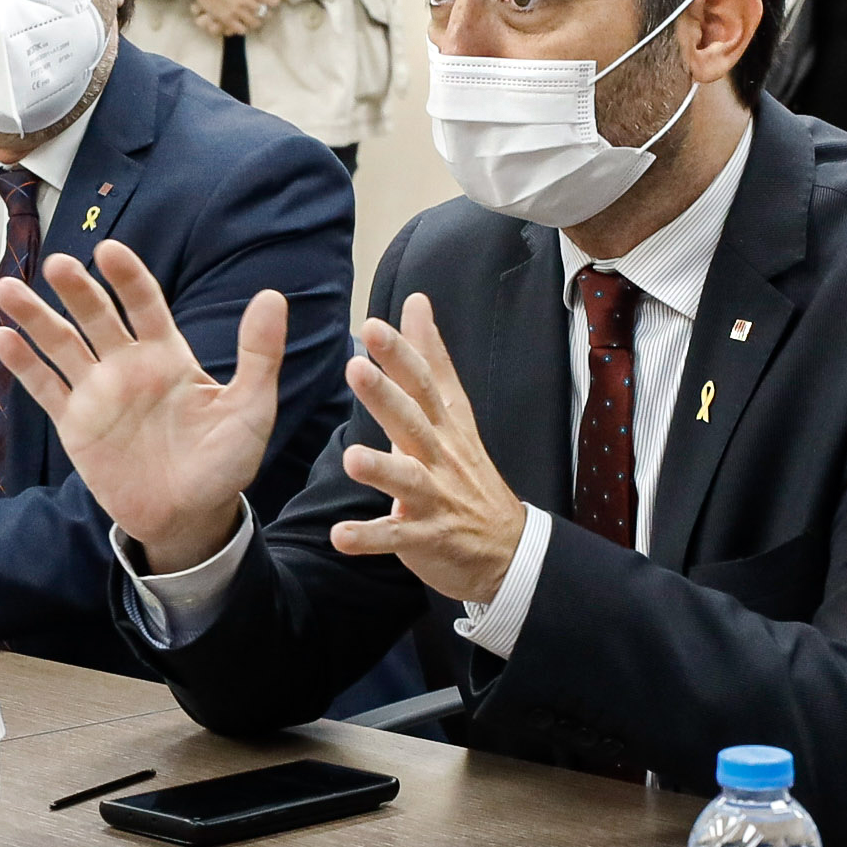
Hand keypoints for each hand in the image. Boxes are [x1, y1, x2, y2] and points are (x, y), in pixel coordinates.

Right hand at [0, 241, 283, 575]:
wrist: (190, 518)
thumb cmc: (224, 463)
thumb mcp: (251, 409)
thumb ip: (259, 354)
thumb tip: (273, 297)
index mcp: (167, 355)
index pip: (144, 303)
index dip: (127, 277)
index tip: (108, 252)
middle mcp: (127, 365)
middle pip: (96, 316)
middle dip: (76, 289)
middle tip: (57, 265)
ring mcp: (97, 392)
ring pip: (61, 344)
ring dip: (34, 316)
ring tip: (7, 290)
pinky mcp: (75, 424)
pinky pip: (45, 388)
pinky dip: (23, 365)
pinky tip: (2, 339)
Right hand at [181, 0, 283, 39]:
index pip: (274, 1)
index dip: (273, 1)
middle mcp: (247, 1)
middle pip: (265, 14)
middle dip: (265, 12)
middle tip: (261, 9)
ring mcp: (236, 11)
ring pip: (254, 24)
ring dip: (254, 21)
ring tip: (251, 17)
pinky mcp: (225, 18)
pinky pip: (240, 30)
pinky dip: (242, 27)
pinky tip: (240, 22)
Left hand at [332, 295, 526, 606]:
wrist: (506, 546)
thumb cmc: (467, 470)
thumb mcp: (454, 411)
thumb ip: (431, 357)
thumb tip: (416, 301)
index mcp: (443, 424)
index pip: (424, 382)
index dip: (401, 354)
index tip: (373, 325)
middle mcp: (440, 455)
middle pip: (413, 421)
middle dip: (385, 395)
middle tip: (355, 367)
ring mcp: (435, 497)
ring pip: (406, 480)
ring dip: (380, 469)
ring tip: (351, 459)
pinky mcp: (425, 537)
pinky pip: (395, 538)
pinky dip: (368, 538)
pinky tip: (340, 536)